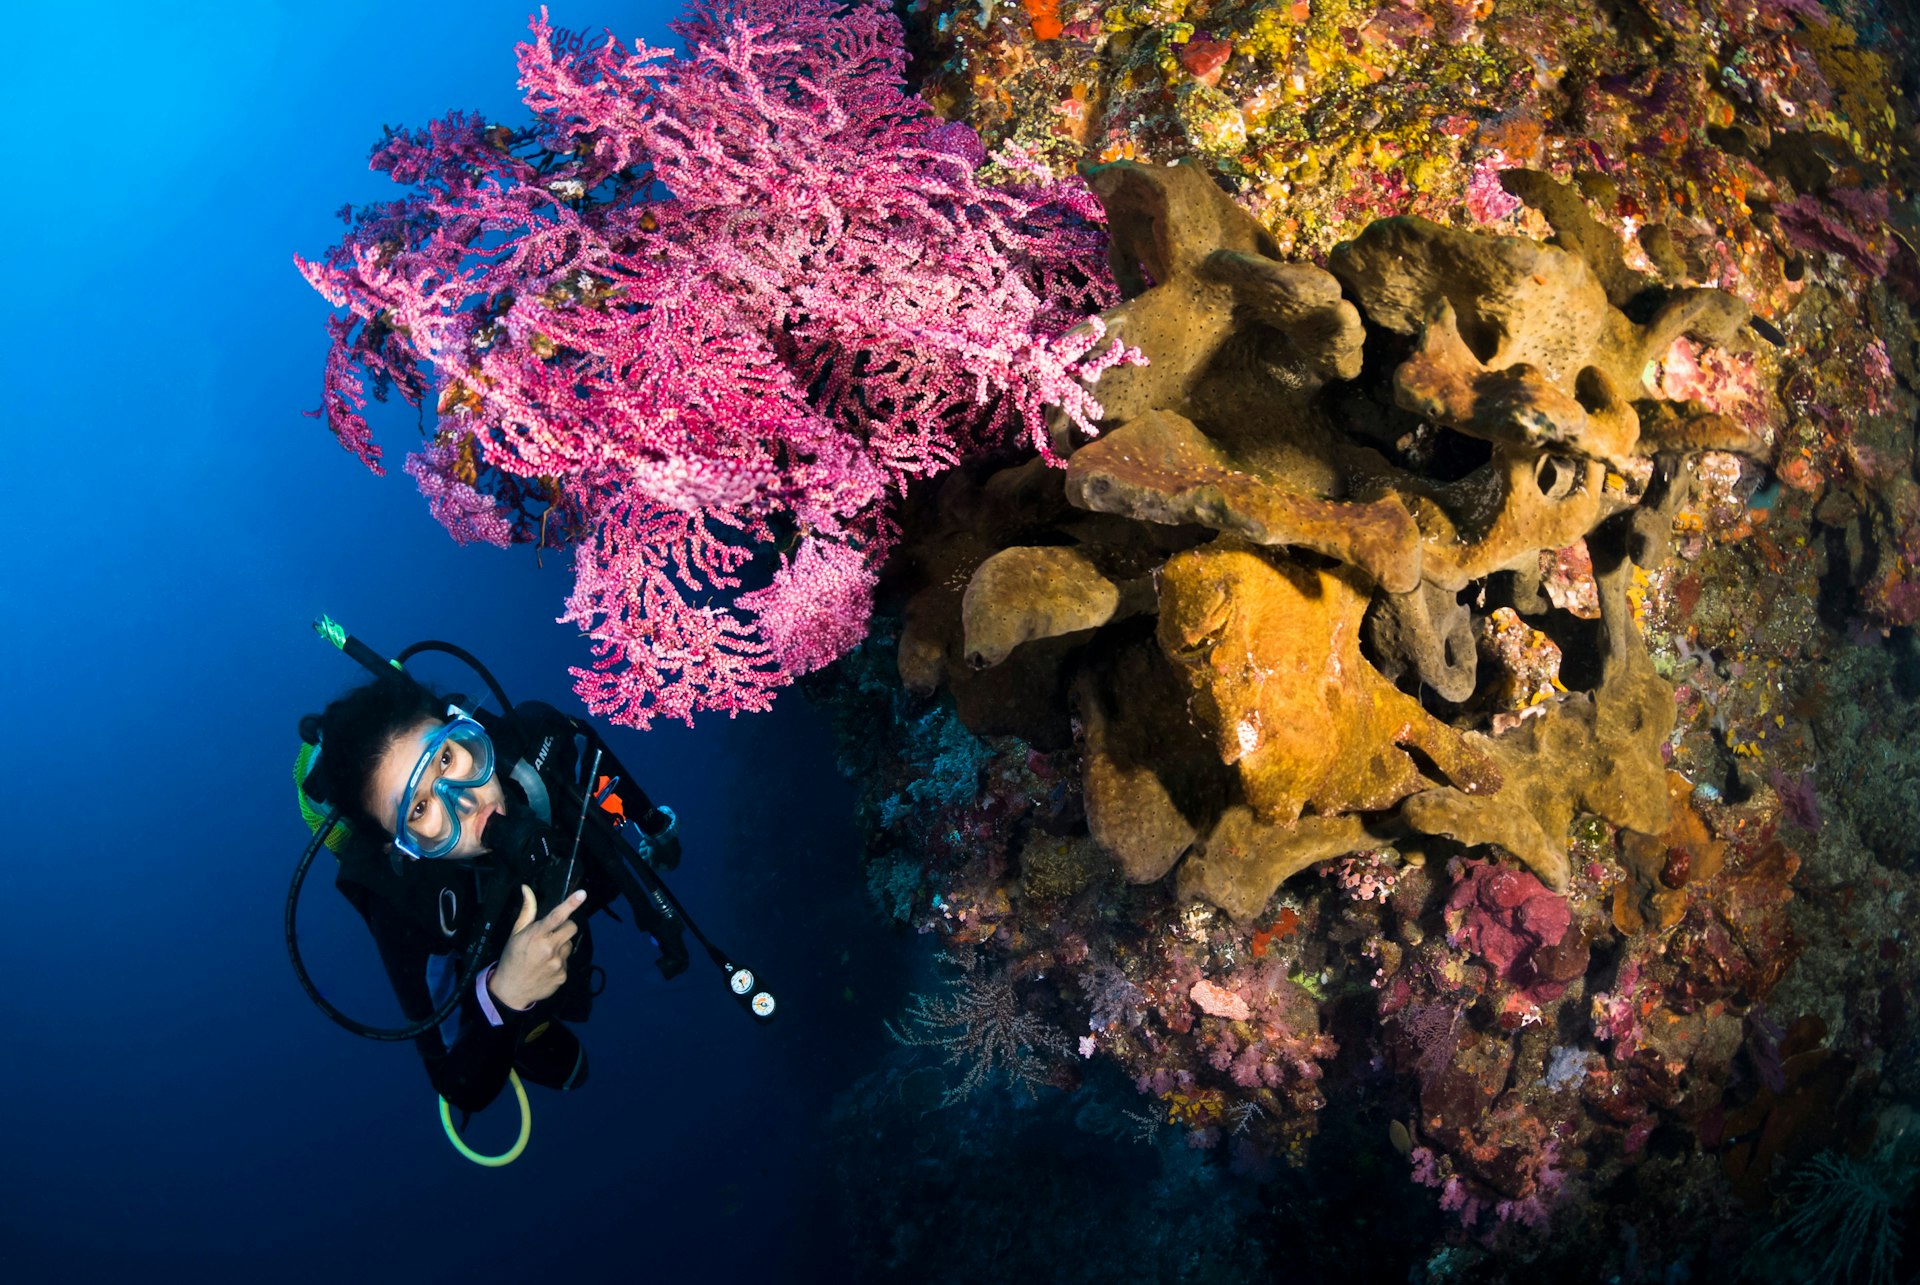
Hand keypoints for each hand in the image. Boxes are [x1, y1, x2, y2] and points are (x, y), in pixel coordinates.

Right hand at [488, 885, 585, 1010]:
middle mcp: (549, 948)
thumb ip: (526, 911)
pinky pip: (567, 961)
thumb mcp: (515, 934)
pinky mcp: (563, 975)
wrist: (510, 990)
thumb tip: (526, 889)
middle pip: (572, 927)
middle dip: (565, 927)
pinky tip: (546, 967)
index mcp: (536, 936)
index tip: (582, 894)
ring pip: (569, 945)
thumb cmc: (512, 958)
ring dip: (561, 946)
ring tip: (545, 954)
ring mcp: (557, 963)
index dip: (571, 904)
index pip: (556, 916)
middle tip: (552, 934)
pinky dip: (559, 962)